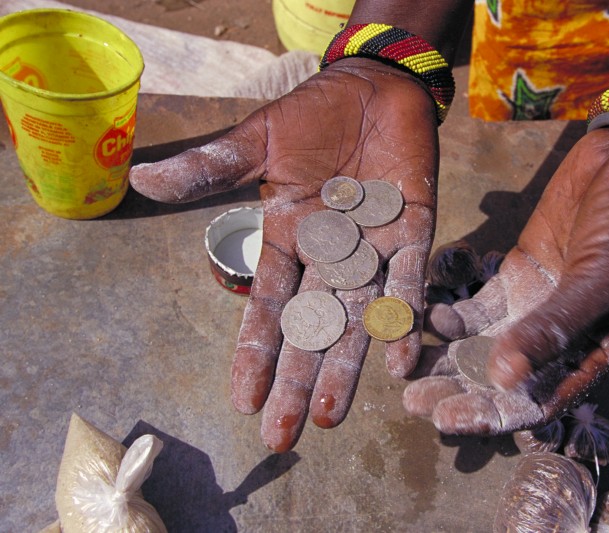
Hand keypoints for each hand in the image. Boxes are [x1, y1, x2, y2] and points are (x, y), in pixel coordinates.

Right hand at [130, 59, 438, 451]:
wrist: (375, 87)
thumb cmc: (315, 114)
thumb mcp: (259, 142)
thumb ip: (212, 168)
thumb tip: (139, 179)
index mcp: (290, 241)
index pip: (269, 307)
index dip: (255, 353)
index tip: (241, 401)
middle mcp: (331, 258)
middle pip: (312, 329)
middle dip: (298, 380)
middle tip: (284, 437)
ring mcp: (374, 250)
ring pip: (358, 320)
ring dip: (346, 368)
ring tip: (329, 418)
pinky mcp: (415, 232)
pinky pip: (409, 282)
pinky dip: (404, 319)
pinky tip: (399, 362)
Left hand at [404, 127, 608, 434]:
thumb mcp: (600, 282)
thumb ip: (553, 328)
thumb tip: (504, 380)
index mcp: (591, 354)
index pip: (535, 400)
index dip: (490, 414)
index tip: (446, 420)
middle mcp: (558, 337)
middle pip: (500, 376)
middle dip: (457, 387)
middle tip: (412, 399)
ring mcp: (532, 304)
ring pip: (480, 340)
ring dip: (445, 353)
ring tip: (404, 362)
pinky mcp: (513, 272)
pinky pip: (474, 298)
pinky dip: (449, 305)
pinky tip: (423, 308)